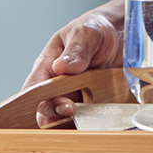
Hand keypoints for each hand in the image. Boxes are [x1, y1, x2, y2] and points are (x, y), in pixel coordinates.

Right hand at [25, 6, 123, 125]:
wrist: (119, 33)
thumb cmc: (93, 30)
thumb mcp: (85, 33)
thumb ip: (75, 50)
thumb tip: (61, 67)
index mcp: (47, 67)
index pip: (34, 90)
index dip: (42, 102)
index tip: (63, 105)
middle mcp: (58, 85)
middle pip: (47, 110)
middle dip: (57, 115)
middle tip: (74, 110)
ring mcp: (76, 96)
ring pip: (66, 118)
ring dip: (75, 121)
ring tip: (87, 118)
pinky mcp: (93, 103)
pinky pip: (88, 118)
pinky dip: (93, 122)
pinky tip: (100, 120)